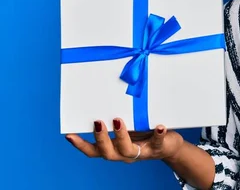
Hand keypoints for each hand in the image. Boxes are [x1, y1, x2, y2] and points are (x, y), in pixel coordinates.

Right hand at [65, 118, 183, 162]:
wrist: (169, 145)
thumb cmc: (145, 131)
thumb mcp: (130, 124)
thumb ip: (117, 114)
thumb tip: (106, 89)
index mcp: (114, 147)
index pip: (93, 150)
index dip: (81, 144)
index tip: (69, 134)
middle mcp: (125, 152)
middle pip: (107, 153)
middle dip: (101, 139)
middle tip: (98, 122)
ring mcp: (142, 151)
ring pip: (128, 150)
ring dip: (121, 136)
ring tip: (119, 121)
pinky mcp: (159, 147)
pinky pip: (158, 142)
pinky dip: (158, 134)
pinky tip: (159, 126)